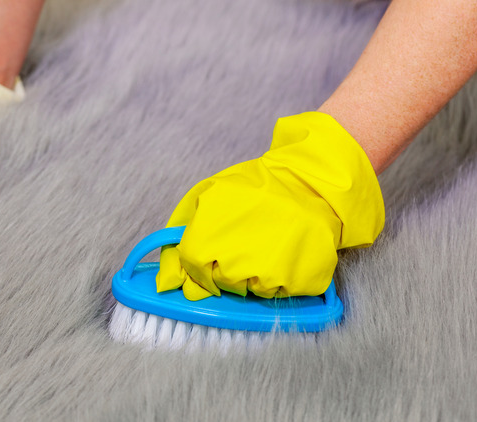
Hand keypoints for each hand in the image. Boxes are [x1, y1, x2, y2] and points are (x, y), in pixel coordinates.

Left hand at [155, 112, 384, 299]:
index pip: (192, 268)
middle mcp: (237, 258)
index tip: (210, 254)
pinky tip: (285, 252)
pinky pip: (279, 293)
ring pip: (249, 292)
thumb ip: (179, 235)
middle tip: (244, 242)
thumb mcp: (207, 195)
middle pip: (220, 284)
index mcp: (209, 234)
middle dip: (226, 268)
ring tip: (266, 243)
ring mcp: (270, 273)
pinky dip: (280, 279)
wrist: (311, 182)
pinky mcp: (298, 282)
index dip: (199, 263)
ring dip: (254, 274)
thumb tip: (165, 283)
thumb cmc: (255, 187)